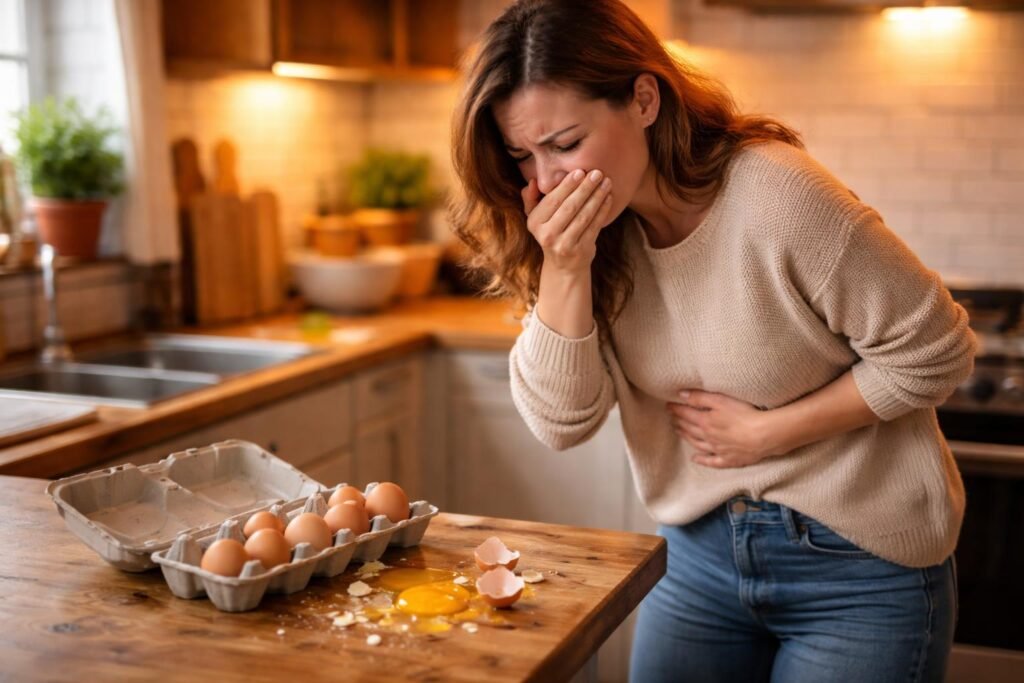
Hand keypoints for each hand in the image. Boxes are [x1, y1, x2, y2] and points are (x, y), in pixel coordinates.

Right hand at [523, 169, 613, 273]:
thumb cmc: (551, 232)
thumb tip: (532, 182)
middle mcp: (547, 235)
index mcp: (534, 223)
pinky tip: (608, 198)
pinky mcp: (581, 250)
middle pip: (569, 207)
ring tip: (606, 182)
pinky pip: (594, 226)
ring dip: (597, 197)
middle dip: (585, 188)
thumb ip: (531, 198)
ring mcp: (564, 244)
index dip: (567, 186)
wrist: (563, 266)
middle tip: (597, 173)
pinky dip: (602, 210)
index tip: (580, 171)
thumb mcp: (536, 218)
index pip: (552, 201)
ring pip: (584, 216)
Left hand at [666, 390, 783, 467]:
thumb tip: (681, 395)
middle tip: (672, 418)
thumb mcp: (721, 400)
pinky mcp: (729, 459)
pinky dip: (702, 460)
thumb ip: (700, 397)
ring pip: (698, 444)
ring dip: (687, 438)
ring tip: (679, 433)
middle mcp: (708, 437)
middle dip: (679, 422)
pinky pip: (712, 461)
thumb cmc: (744, 414)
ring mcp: (718, 449)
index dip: (676, 409)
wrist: (764, 436)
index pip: (686, 414)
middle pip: (689, 429)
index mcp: (705, 421)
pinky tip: (695, 459)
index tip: (668, 406)